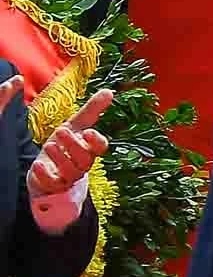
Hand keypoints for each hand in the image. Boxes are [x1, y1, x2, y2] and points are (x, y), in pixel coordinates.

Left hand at [12, 81, 113, 196]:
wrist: (47, 168)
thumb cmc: (64, 145)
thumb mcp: (75, 126)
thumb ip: (92, 110)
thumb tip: (109, 92)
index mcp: (89, 149)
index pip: (100, 148)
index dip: (96, 141)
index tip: (88, 132)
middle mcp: (82, 164)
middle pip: (84, 158)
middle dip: (74, 145)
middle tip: (61, 131)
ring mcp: (68, 176)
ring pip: (70, 170)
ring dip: (60, 158)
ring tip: (49, 145)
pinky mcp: (53, 184)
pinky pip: (52, 182)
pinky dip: (45, 174)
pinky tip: (38, 165)